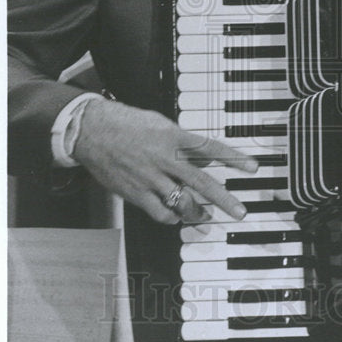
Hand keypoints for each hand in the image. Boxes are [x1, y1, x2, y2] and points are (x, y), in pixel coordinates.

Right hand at [74, 98, 256, 223]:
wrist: (89, 130)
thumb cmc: (125, 123)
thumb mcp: (160, 123)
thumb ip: (184, 142)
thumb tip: (206, 156)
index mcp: (172, 137)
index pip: (210, 148)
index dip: (233, 158)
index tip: (252, 168)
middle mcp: (164, 158)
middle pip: (201, 182)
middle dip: (224, 199)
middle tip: (240, 211)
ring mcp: (149, 178)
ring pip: (182, 202)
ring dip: (198, 213)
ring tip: (207, 218)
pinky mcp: (135, 193)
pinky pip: (159, 213)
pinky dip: (172, 218)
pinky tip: (177, 217)